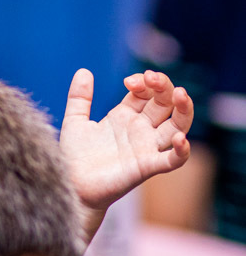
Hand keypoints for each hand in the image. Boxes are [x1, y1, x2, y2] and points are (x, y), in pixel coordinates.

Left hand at [59, 69, 191, 234]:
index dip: (143, 82)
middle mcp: (139, 130)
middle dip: (163, 87)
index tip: (129, 80)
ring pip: (177, 126)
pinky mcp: (146, 167)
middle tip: (151, 78)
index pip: (145, 92)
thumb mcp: (75, 121)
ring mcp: (146, 147)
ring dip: (184, 110)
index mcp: (124, 116)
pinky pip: (172, 160)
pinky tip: (180, 139)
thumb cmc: (74, 156)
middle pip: (164, 103)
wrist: (70, 184)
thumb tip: (84, 70)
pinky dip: (182, 151)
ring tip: (181, 94)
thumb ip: (79, 97)